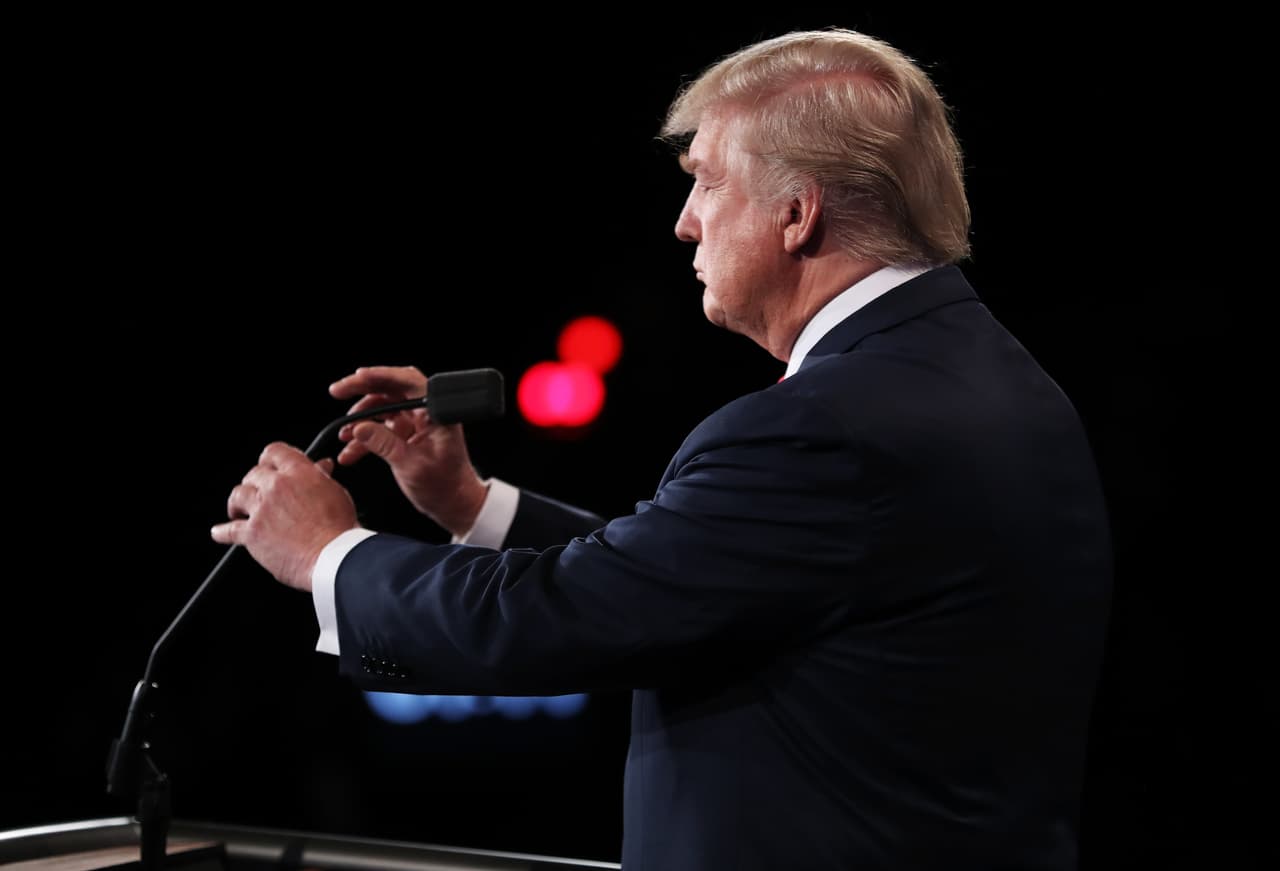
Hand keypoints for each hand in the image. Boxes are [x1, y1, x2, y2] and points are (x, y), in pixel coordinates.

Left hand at [210, 442, 357, 591]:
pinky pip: (229, 530)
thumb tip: (322, 465)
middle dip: (255, 483)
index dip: (270, 460)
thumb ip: (322, 478)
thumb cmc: (340, 529)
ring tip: (238, 510)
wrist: (332, 557)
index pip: (274, 452)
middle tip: (258, 493)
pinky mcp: (252, 534)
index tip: (270, 467)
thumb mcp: (336, 494)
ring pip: (238, 495)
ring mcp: (262, 509)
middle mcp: (277, 486)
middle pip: (254, 474)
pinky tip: (219, 532)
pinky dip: (222, 531)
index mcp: (299, 473)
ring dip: (237, 502)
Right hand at [329, 365, 487, 536]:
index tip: (356, 378)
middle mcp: (426, 412)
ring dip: (360, 418)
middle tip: (338, 391)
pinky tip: (349, 451)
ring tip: (343, 433)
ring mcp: (416, 422)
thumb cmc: (445, 486)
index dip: (381, 375)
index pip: (408, 382)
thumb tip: (359, 427)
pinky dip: (364, 438)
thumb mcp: (412, 466)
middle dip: (363, 390)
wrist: (453, 504)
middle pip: (391, 389)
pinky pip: (381, 428)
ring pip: (383, 408)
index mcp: (436, 413)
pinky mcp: (407, 435)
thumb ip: (385, 445)